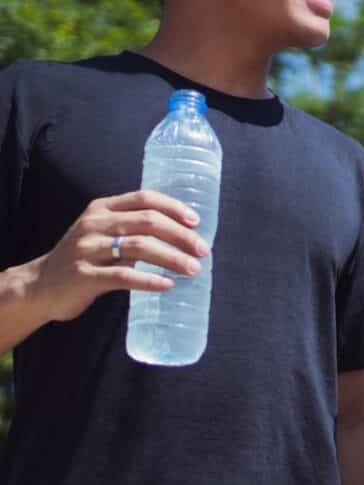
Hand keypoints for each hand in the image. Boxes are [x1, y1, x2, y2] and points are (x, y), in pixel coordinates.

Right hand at [30, 190, 207, 323]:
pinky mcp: (84, 276)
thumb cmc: (83, 259)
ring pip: (139, 247)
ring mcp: (87, 249)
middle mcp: (94, 224)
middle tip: (202, 251)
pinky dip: (149, 280)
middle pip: (148, 222)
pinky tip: (167, 285)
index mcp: (102, 209)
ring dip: (172, 258)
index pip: (144, 199)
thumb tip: (182, 236)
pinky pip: (123, 276)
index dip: (174, 208)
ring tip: (193, 269)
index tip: (196, 222)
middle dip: (180, 236)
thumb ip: (132, 229)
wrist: (39, 285)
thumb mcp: (102, 233)